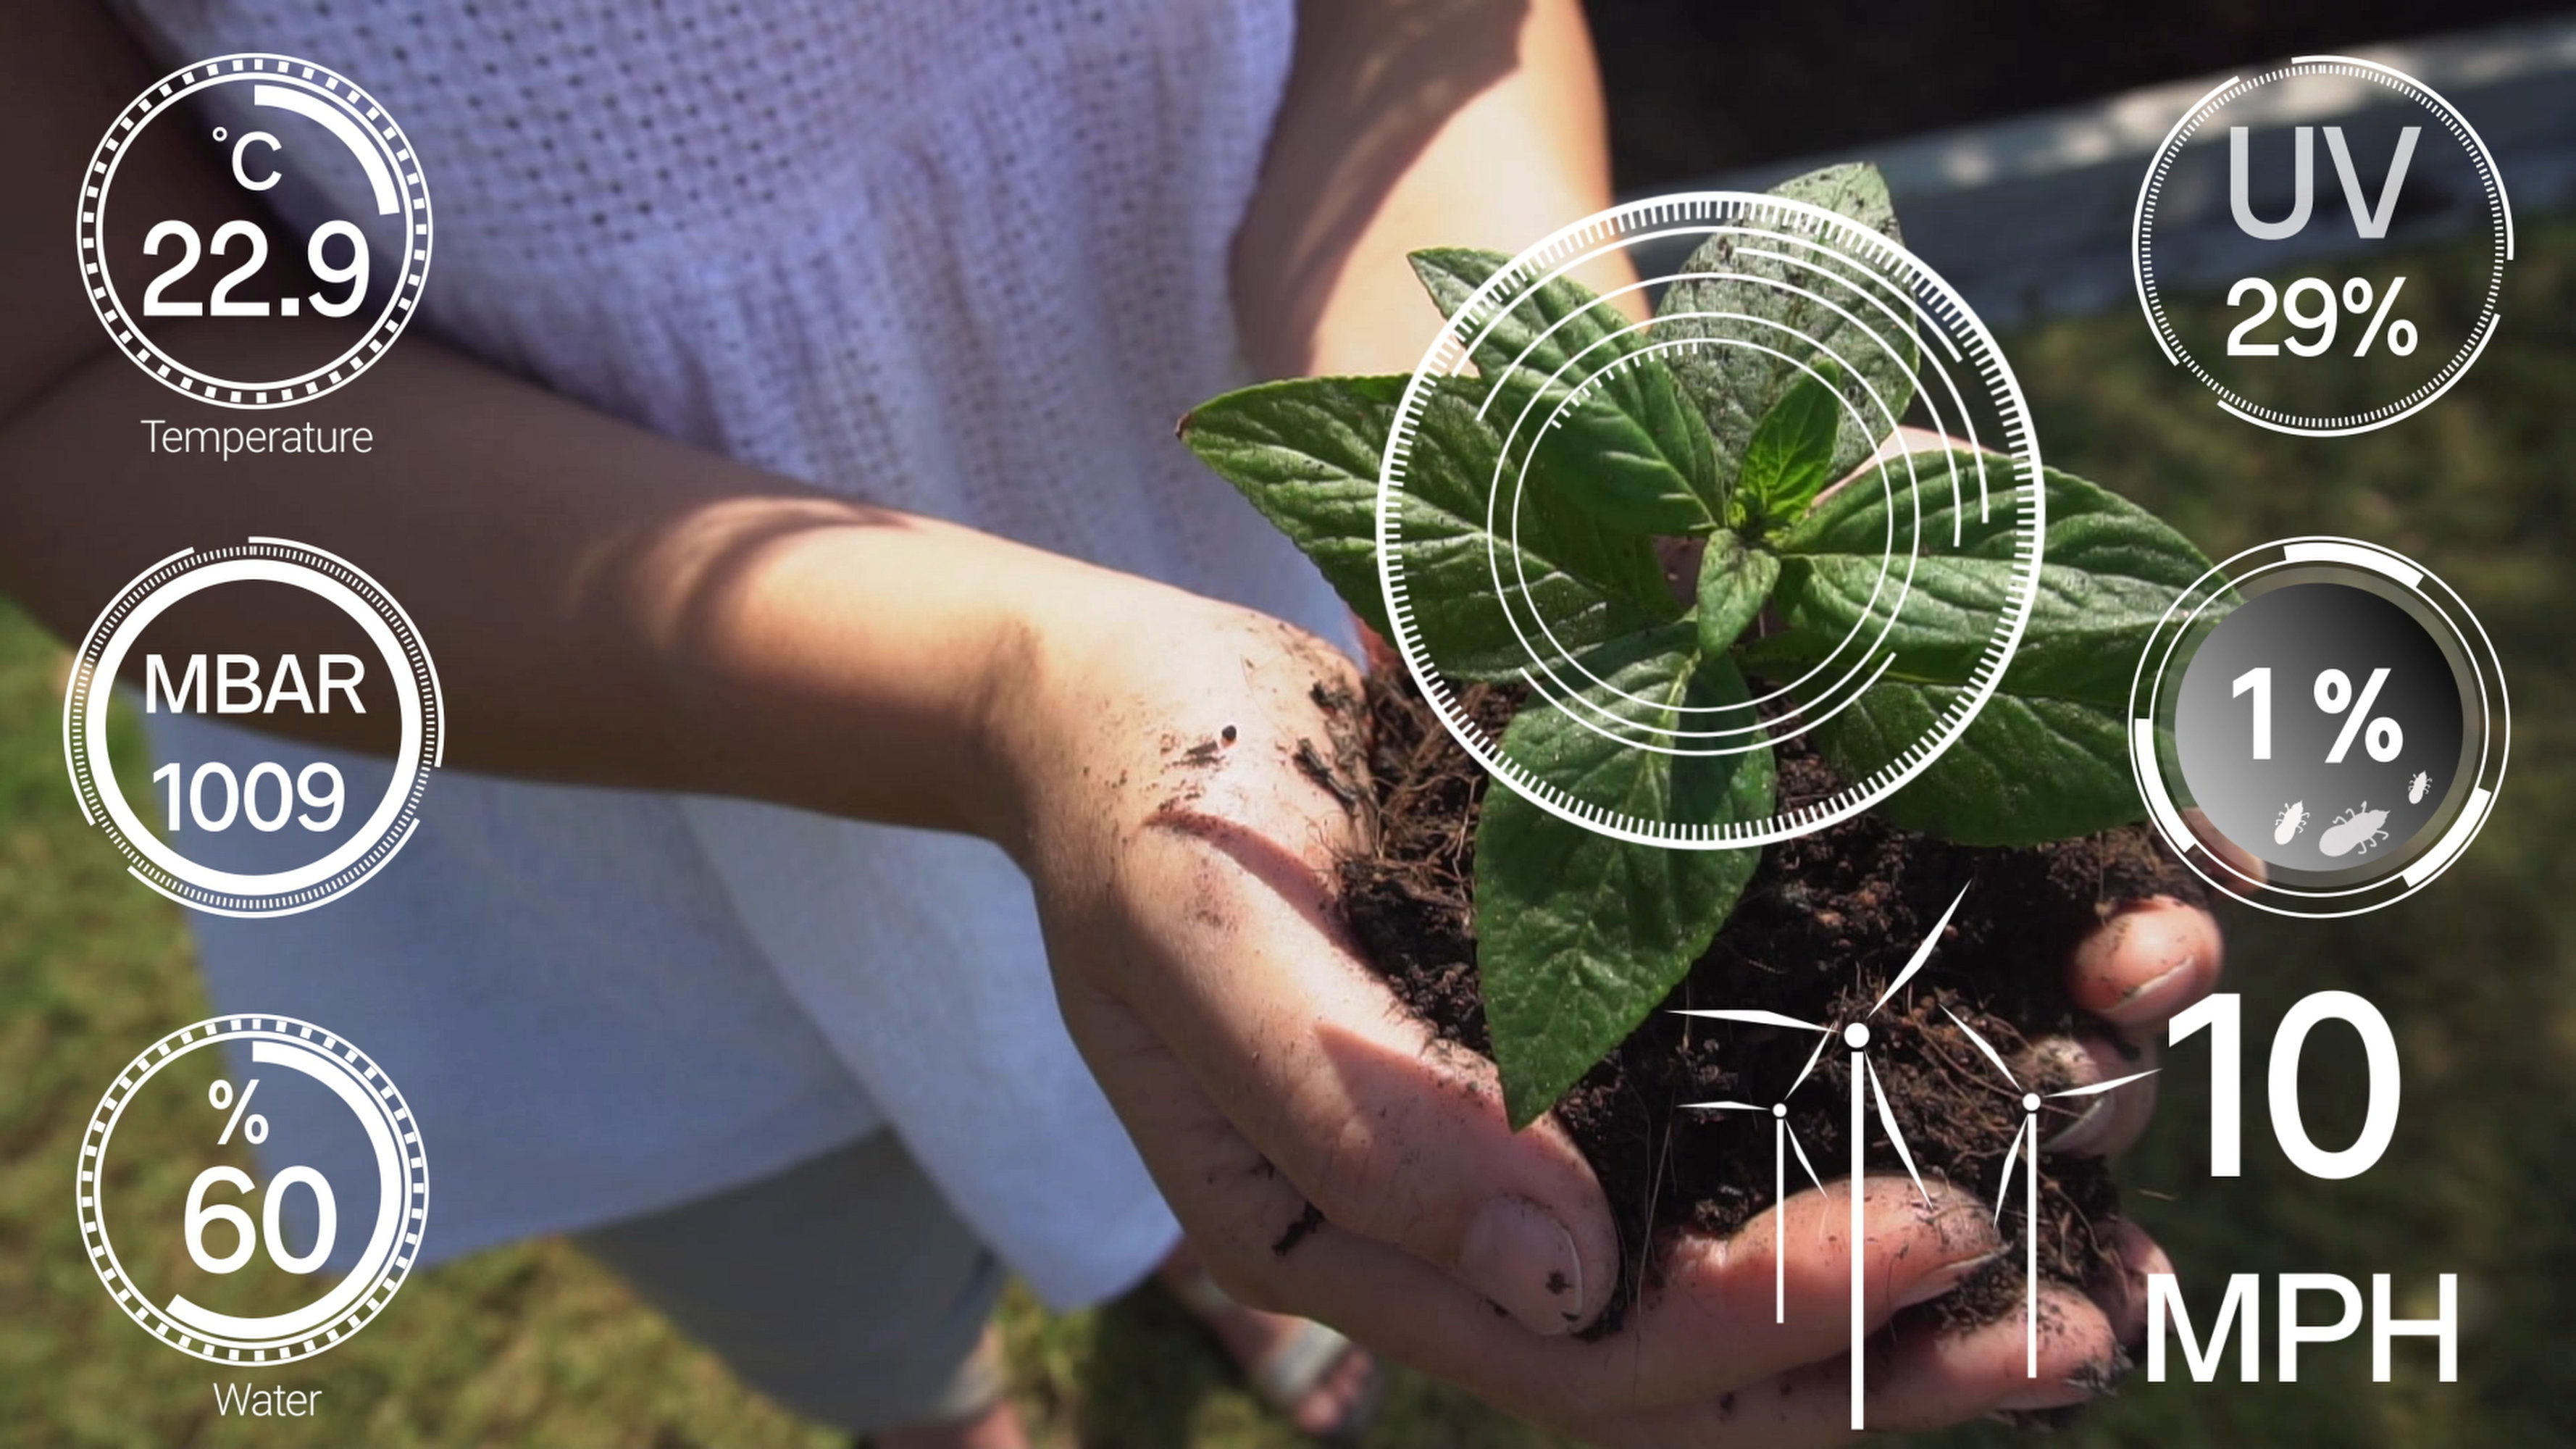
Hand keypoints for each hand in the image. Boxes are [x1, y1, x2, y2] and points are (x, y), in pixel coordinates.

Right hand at [990, 566, 2223, 1443]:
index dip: (1770, 1314)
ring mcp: (1544, 1134)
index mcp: (1372, 1244)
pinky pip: (1762, 1111)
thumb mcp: (1206, 950)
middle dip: (1909, 1351)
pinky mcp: (1599, 1030)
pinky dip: (1898, 1112)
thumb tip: (1564, 1278)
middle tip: (2095, 1323)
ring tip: (2122, 1259)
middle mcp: (1479, 1222)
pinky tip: (2033, 1084)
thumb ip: (1360, 1115)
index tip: (1934, 1230)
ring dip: (1944, 1265)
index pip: (1590, 1350)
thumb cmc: (1141, 815)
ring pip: (1761, 1247)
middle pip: (1713, 1350)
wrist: (1128, 700)